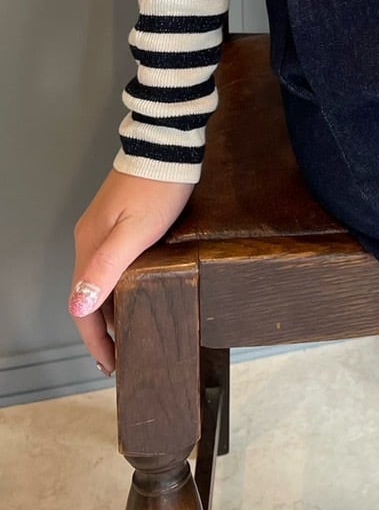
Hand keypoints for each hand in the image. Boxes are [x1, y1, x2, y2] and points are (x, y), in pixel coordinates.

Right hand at [70, 168, 195, 376]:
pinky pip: (110, 265)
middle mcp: (90, 239)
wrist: (168, 145)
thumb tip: (79, 305)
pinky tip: (135, 293)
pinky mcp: (118, 220)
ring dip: (110, 310)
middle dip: (101, 331)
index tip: (109, 365)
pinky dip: (118, 287)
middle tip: (119, 357)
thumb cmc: (159, 185)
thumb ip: (108, 267)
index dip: (95, 340)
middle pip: (88, 296)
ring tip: (128, 333)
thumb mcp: (137, 231)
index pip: (82, 306)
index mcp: (90, 245)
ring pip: (100, 281)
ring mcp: (103, 229)